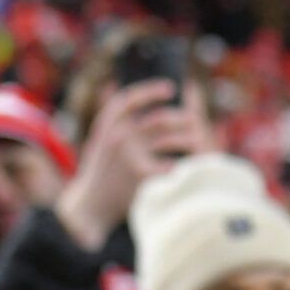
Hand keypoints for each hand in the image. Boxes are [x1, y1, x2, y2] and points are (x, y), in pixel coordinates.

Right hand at [51, 79, 212, 250]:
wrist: (89, 206)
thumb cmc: (99, 172)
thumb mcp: (97, 140)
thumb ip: (110, 117)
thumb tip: (113, 83)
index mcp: (107, 125)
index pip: (130, 99)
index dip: (152, 91)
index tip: (170, 88)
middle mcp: (119, 136)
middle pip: (160, 119)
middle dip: (182, 117)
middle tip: (194, 119)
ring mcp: (131, 156)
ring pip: (172, 139)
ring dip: (190, 139)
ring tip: (199, 141)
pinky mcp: (142, 176)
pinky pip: (173, 164)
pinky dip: (185, 164)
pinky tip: (194, 164)